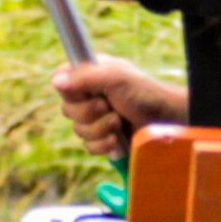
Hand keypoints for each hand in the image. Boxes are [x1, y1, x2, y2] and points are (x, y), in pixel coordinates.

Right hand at [54, 56, 187, 159]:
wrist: (164, 121)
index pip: (60, 81)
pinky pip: (89, 147)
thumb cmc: (144, 93)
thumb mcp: (116, 78)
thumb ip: (86, 77)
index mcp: (89, 74)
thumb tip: (56, 82)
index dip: (69, 91)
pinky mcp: (102, 138)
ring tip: (119, 121)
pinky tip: (117, 138)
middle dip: (91, 113)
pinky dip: (104, 144)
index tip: (85, 92)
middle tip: (109, 106)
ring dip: (101, 128)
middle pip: (67, 110)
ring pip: (78, 131)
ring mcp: (95, 118)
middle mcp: (89, 95)